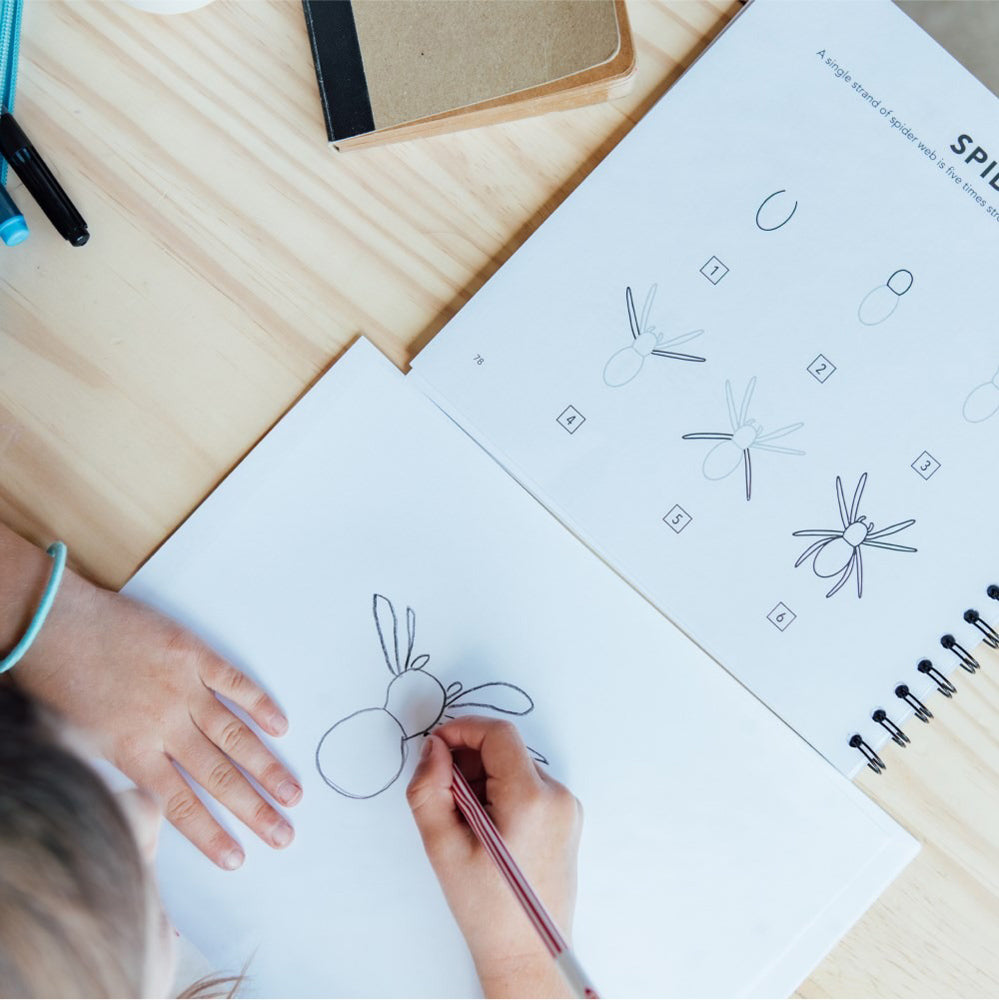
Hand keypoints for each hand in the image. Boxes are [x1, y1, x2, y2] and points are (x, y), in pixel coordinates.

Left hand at [14, 561, 300, 869]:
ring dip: (267, 767)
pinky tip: (281, 726)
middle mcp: (163, 725)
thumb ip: (123, 766)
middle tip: (284, 834)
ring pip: (235, 736)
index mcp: (131, 751)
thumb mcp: (79, 739)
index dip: (211, 834)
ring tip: (293, 793)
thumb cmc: (59, 680)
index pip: (180, 805)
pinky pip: (235, 683)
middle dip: (255, 809)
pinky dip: (260, 705)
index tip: (238, 858)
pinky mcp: (193, 654)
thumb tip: (156, 794)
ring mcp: (183, 688)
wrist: (53, 623)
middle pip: (218, 776)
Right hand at [406, 717, 581, 998]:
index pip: (498, 734)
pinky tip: (487, 831)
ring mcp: (567, 808)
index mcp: (531, 799)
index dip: (462, 730)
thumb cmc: (487, 909)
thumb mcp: (443, 847)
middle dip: (469, 762)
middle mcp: (558, 796)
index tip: (435, 747)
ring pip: (515, 769)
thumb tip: (434, 748)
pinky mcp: (568, 820)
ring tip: (466, 825)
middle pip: (506, 751)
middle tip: (445, 798)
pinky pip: (529, 788)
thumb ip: (429, 788)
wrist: (527, 954)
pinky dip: (502, 795)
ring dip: (484, 781)